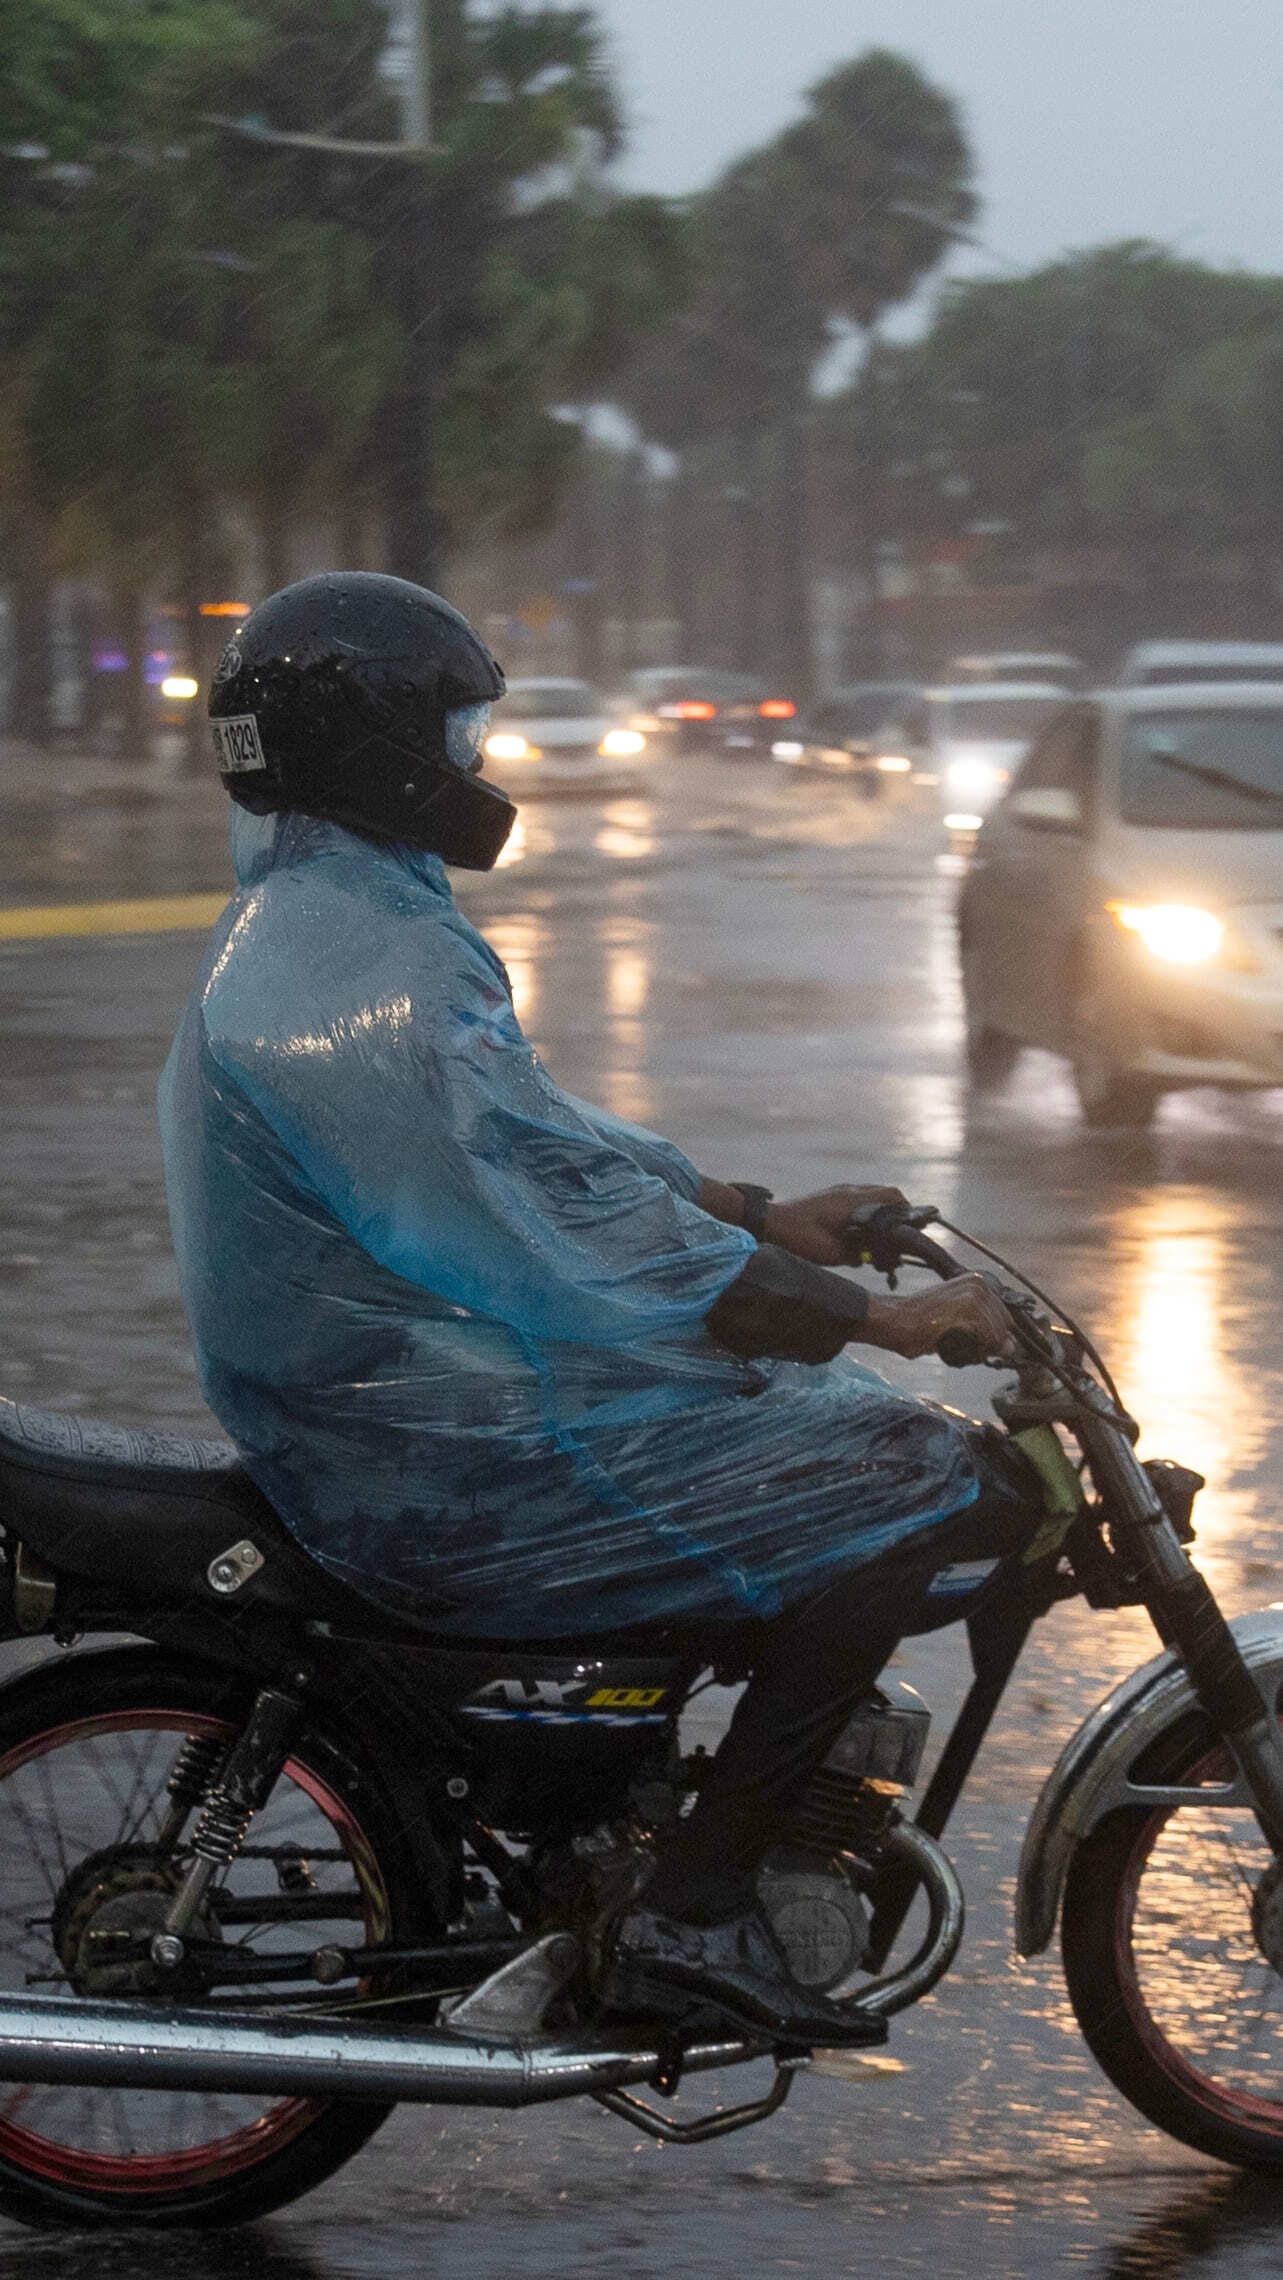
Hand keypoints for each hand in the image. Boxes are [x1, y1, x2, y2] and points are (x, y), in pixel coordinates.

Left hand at [764, 1185, 906, 1265]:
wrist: (770, 1225)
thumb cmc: (801, 1239)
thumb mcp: (836, 1253)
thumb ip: (862, 1251)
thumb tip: (880, 1255)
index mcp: (855, 1201)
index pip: (894, 1196)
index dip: (908, 1212)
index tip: (911, 1231)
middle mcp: (849, 1191)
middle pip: (886, 1196)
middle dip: (894, 1216)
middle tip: (894, 1239)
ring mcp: (838, 1192)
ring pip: (871, 1199)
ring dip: (878, 1216)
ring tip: (875, 1240)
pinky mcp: (829, 1197)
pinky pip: (855, 1201)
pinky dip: (863, 1215)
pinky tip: (857, 1235)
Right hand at [862, 1275, 1017, 1361]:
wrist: (894, 1320)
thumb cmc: (921, 1322)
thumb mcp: (958, 1320)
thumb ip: (985, 1330)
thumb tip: (1011, 1347)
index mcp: (977, 1282)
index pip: (1006, 1319)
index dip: (993, 1337)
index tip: (974, 1342)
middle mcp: (978, 1285)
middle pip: (1004, 1329)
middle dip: (987, 1345)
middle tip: (961, 1346)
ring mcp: (972, 1297)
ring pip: (995, 1337)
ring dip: (978, 1350)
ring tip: (953, 1346)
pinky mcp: (965, 1311)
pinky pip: (984, 1341)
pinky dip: (970, 1352)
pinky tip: (950, 1346)